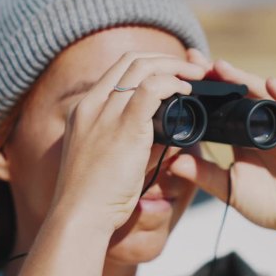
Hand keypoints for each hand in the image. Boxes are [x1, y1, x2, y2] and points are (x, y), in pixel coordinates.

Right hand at [51, 51, 205, 230]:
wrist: (80, 215)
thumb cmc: (93, 196)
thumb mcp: (102, 158)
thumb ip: (127, 140)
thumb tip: (166, 133)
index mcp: (84, 109)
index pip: (118, 68)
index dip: (149, 62)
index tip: (171, 71)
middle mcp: (92, 104)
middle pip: (132, 61)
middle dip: (166, 59)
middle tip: (191, 69)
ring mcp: (105, 113)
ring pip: (143, 69)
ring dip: (175, 67)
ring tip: (195, 76)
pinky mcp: (123, 126)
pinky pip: (151, 89)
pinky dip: (173, 84)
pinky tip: (186, 91)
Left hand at [169, 50, 275, 260]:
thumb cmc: (270, 204)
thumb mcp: (229, 188)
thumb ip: (204, 175)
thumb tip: (172, 163)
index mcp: (244, 133)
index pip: (222, 103)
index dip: (205, 88)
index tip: (181, 71)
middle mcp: (265, 123)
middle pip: (240, 93)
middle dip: (219, 76)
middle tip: (195, 60)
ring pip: (264, 96)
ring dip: (244, 79)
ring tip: (221, 68)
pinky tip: (272, 84)